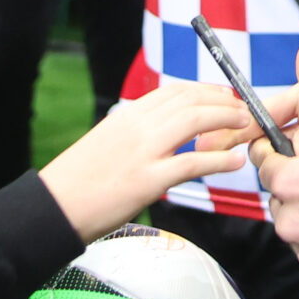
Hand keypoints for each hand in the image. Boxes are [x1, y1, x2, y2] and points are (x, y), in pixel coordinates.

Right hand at [36, 84, 251, 240]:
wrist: (53, 207)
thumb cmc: (78, 181)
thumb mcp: (106, 142)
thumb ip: (135, 132)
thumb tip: (165, 130)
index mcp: (126, 115)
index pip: (175, 91)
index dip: (207, 91)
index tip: (225, 96)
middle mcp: (136, 126)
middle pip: (190, 100)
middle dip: (224, 102)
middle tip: (244, 110)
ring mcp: (142, 152)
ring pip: (195, 122)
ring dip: (227, 121)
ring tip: (245, 127)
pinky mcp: (146, 181)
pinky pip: (191, 163)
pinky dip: (219, 161)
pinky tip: (234, 162)